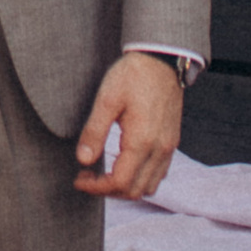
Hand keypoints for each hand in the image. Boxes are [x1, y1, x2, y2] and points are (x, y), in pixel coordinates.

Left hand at [75, 52, 184, 200]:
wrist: (161, 59)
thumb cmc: (133, 74)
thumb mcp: (107, 98)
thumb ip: (94, 131)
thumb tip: (83, 160)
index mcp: (142, 141)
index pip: (119, 182)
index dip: (96, 187)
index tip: (79, 179)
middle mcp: (159, 150)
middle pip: (134, 191)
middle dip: (108, 190)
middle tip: (88, 177)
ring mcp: (168, 148)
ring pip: (149, 186)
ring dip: (126, 187)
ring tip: (104, 173)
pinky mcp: (171, 142)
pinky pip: (159, 174)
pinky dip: (141, 178)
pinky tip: (125, 164)